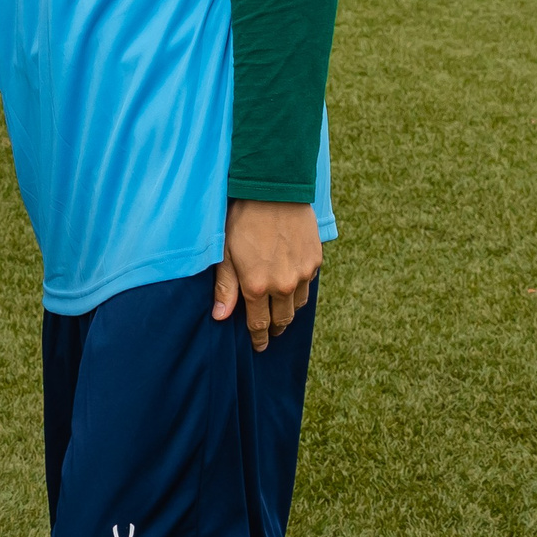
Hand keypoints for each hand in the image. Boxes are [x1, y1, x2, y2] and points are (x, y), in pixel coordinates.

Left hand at [211, 198, 321, 352]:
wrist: (274, 190)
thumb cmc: (242, 219)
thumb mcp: (225, 252)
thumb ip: (225, 286)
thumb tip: (221, 317)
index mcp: (258, 286)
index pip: (260, 324)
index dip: (259, 338)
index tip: (259, 346)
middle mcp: (284, 285)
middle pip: (282, 319)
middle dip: (275, 328)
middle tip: (270, 332)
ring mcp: (303, 274)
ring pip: (298, 304)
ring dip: (288, 310)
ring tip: (281, 311)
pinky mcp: (315, 260)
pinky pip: (308, 284)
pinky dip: (299, 289)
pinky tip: (292, 286)